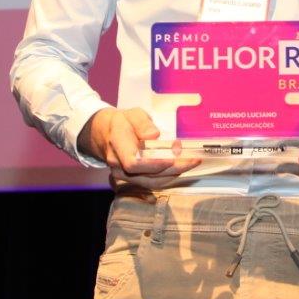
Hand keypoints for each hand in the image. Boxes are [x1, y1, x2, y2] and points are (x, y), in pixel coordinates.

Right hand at [79, 107, 200, 189]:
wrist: (105, 134)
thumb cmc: (122, 122)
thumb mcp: (132, 114)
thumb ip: (142, 123)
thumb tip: (154, 135)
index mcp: (117, 144)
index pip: (134, 162)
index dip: (155, 164)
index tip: (174, 158)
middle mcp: (117, 164)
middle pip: (146, 175)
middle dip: (173, 169)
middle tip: (193, 160)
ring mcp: (122, 175)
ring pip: (150, 182)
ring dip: (173, 175)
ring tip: (190, 163)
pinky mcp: (129, 181)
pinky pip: (149, 184)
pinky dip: (166, 178)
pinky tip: (179, 170)